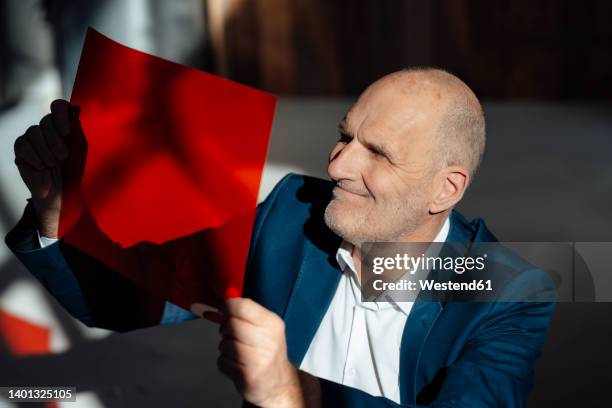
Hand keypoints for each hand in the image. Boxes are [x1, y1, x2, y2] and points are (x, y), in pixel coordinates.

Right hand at [14, 99, 79, 237]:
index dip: (61, 116)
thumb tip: (74, 107)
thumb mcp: (79, 147)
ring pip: (34, 132)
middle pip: (46, 120)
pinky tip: (41, 167)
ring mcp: (32, 137)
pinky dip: (35, 157)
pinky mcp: (21, 148)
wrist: (61, 191)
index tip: (67, 133)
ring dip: (47, 151)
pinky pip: (23, 145)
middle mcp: (47, 128)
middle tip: (63, 157)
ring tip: (53, 164)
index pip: (58, 106)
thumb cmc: (73, 169)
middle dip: (56, 142)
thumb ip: (75, 127)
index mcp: (63, 124)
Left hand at [191, 293, 305, 406]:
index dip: (228, 306)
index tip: (225, 310)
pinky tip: (238, 366)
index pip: (242, 306)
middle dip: (226, 330)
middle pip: (230, 324)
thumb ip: (245, 312)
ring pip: (224, 344)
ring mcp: (259, 360)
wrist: (279, 384)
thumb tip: (224, 295)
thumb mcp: (263, 327)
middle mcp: (269, 340)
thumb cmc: (266, 352)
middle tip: (234, 335)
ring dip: (226, 349)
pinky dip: (225, 364)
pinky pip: (222, 362)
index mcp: (272, 324)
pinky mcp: (248, 376)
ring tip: (240, 354)